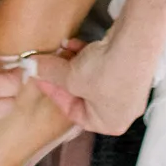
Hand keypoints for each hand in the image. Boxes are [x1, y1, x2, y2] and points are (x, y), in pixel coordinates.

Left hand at [33, 35, 156, 136]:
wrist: (136, 42)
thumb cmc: (105, 72)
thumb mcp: (69, 76)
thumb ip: (48, 73)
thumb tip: (30, 66)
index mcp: (109, 123)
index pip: (74, 113)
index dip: (53, 92)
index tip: (40, 76)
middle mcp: (122, 109)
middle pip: (83, 94)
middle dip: (64, 75)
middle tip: (50, 62)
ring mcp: (129, 87)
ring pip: (93, 77)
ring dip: (75, 62)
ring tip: (62, 48)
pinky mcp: (131, 66)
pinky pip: (104, 65)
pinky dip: (89, 55)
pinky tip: (76, 42)